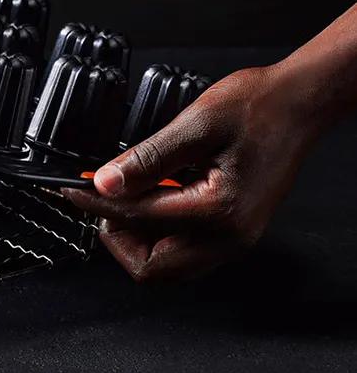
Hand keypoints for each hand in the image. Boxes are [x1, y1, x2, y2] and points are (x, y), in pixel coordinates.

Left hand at [63, 65, 316, 281]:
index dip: (96, 205)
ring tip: (126, 198)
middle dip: (118, 238)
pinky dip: (159, 233)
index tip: (72, 189)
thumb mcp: (196, 124)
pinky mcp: (234, 232)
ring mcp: (235, 240)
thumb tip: (106, 183)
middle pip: (154, 269)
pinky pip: (185, 251)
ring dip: (138, 239)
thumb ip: (148, 158)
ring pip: (168, 266)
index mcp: (220, 213)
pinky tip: (152, 198)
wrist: (301, 103)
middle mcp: (230, 238)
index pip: (137, 220)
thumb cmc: (261, 107)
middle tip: (102, 201)